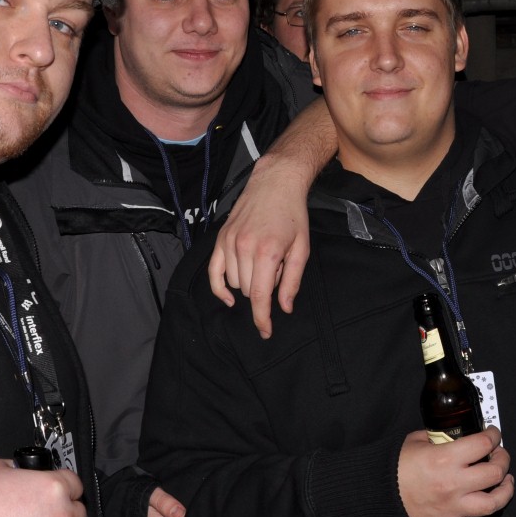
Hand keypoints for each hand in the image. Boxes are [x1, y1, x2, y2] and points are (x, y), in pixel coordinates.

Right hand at [208, 110, 329, 335]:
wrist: (275, 184)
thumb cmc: (292, 216)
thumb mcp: (301, 249)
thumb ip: (292, 281)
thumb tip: (284, 308)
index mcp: (267, 253)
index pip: (261, 297)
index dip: (262, 319)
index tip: (265, 332)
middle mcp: (244, 248)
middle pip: (249, 291)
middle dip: (264, 291)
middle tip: (277, 271)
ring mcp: (229, 243)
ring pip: (235, 283)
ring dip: (249, 283)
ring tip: (263, 263)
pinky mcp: (221, 239)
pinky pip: (214, 272)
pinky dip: (220, 288)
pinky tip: (230, 298)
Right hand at [397, 427, 513, 516]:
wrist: (377, 493)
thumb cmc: (394, 466)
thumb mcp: (417, 440)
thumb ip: (439, 437)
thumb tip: (454, 435)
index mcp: (446, 459)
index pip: (483, 444)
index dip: (494, 436)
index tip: (493, 434)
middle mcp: (454, 483)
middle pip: (495, 473)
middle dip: (503, 460)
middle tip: (499, 456)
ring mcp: (452, 506)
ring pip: (492, 504)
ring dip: (504, 492)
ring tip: (505, 483)